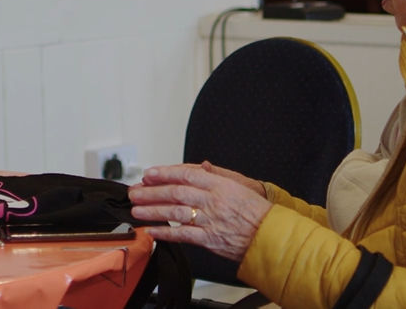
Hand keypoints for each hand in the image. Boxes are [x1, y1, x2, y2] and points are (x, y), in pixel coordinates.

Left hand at [129, 163, 272, 261]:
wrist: (271, 236)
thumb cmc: (257, 213)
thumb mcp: (240, 186)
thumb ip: (217, 177)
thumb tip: (203, 167)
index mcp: (220, 185)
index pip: (186, 174)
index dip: (165, 173)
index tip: (149, 174)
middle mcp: (213, 200)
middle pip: (175, 192)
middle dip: (151, 191)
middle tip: (134, 191)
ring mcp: (210, 220)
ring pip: (175, 212)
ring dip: (153, 211)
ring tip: (137, 210)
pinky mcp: (209, 239)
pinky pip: (182, 235)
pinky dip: (165, 233)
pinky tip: (152, 231)